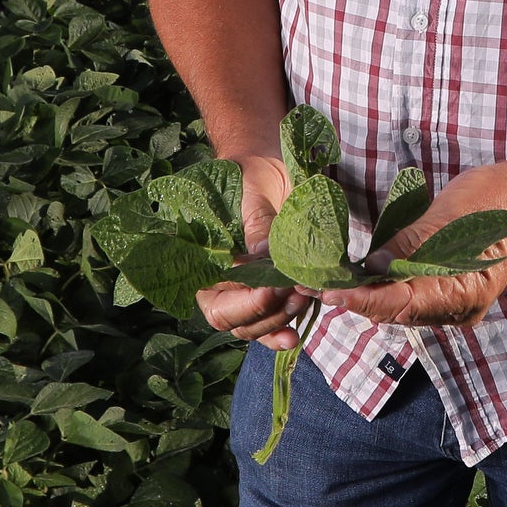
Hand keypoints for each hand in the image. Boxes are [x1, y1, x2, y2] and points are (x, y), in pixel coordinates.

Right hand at [196, 154, 303, 345]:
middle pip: (232, 319)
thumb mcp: (255, 190)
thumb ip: (257, 221)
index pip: (216, 296)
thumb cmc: (253, 175)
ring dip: (278, 319)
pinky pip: (267, 324)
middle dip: (264, 312)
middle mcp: (216, 281)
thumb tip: (261, 253)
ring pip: (251, 327)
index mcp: (203, 256)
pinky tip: (294, 336)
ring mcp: (240, 291)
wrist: (267, 170)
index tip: (274, 284)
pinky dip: (280, 334)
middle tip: (294, 293)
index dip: (246, 298)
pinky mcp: (265, 294)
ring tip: (303, 298)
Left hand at [315, 155, 506, 329]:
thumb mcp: (445, 218)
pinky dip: (385, 288)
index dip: (363, 300)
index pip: (403, 304)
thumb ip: (408, 246)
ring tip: (326, 282)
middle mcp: (460, 308)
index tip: (329, 292)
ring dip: (367, 296)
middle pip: (398, 311)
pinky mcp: (452, 290)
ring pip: (401, 306)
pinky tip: (360, 279)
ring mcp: (458, 303)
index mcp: (464, 294)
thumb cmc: (493, 199)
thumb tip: (370, 269)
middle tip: (312, 285)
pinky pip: (412, 295)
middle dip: (357, 299)